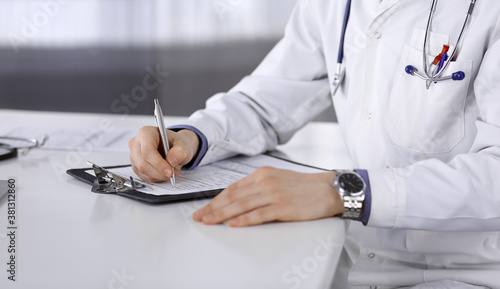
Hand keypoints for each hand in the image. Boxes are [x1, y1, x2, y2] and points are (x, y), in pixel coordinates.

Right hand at [128, 126, 198, 182]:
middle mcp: (136, 143)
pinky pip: (143, 176)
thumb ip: (180, 151)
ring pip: (143, 171)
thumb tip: (172, 161)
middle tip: (172, 174)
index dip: (158, 164)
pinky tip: (163, 172)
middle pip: (143, 163)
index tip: (170, 171)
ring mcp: (134, 155)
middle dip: (159, 172)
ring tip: (170, 171)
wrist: (174, 147)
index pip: (147, 151)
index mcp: (146, 132)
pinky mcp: (135, 166)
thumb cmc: (176, 143)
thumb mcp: (183, 144)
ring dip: (158, 176)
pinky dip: (156, 178)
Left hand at [193, 167, 342, 226]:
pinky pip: (259, 214)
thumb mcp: (278, 180)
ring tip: (209, 222)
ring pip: (241, 205)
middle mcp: (265, 182)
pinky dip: (244, 219)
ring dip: (222, 214)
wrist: (329, 189)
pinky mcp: (283, 207)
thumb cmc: (304, 187)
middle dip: (213, 208)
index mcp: (262, 174)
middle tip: (200, 217)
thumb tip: (238, 200)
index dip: (216, 199)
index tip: (205, 208)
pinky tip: (233, 224)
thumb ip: (258, 187)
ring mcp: (274, 194)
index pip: (233, 188)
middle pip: (233, 197)